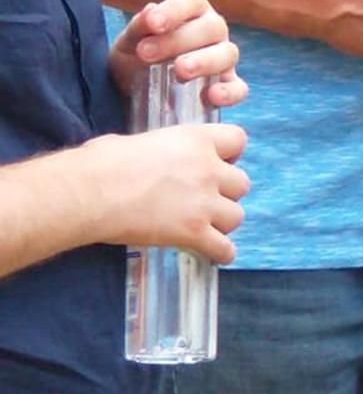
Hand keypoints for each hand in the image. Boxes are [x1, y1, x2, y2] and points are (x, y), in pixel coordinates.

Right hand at [81, 124, 250, 263]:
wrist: (89, 193)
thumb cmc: (101, 163)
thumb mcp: (136, 142)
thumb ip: (158, 150)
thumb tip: (145, 158)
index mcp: (195, 140)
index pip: (238, 139)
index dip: (230, 154)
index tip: (217, 163)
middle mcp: (208, 170)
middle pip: (241, 184)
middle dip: (225, 192)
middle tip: (204, 199)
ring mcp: (204, 203)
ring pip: (236, 217)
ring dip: (222, 222)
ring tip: (204, 226)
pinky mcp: (194, 232)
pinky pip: (224, 248)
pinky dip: (220, 253)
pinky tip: (212, 253)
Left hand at [109, 0, 249, 109]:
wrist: (136, 88)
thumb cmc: (136, 56)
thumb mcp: (129, 42)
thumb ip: (137, 28)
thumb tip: (149, 12)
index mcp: (191, 12)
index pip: (190, 1)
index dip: (174, 10)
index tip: (152, 24)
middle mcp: (213, 30)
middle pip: (211, 27)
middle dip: (179, 40)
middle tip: (146, 54)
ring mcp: (223, 58)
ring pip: (228, 54)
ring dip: (205, 61)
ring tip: (180, 72)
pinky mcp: (228, 86)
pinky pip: (239, 88)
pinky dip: (229, 92)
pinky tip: (211, 96)